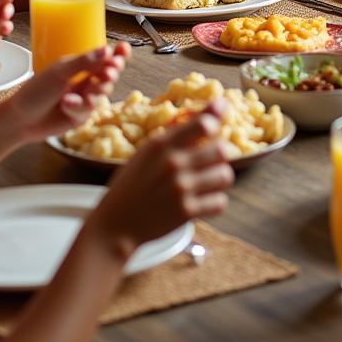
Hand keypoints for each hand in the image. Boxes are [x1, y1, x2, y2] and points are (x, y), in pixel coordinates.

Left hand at [5, 43, 129, 142]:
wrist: (21, 119)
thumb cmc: (35, 91)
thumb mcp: (59, 72)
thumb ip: (83, 62)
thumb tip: (106, 49)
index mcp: (81, 65)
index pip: (105, 56)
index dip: (117, 53)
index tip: (123, 49)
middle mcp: (85, 80)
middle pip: (110, 74)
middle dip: (111, 73)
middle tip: (108, 73)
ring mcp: (85, 98)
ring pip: (102, 93)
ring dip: (95, 92)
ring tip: (85, 94)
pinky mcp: (82, 115)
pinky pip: (89, 110)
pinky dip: (78, 106)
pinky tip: (66, 104)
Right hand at [89, 100, 233, 254]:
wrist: (116, 224)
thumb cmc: (131, 185)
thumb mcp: (146, 153)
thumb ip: (174, 136)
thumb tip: (208, 116)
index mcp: (161, 144)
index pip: (203, 124)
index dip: (216, 119)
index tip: (218, 121)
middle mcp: (173, 163)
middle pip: (221, 149)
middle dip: (219, 154)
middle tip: (210, 160)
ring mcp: (181, 188)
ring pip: (225, 175)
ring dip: (219, 178)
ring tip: (207, 181)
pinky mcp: (187, 212)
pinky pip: (219, 202)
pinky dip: (214, 202)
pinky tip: (203, 200)